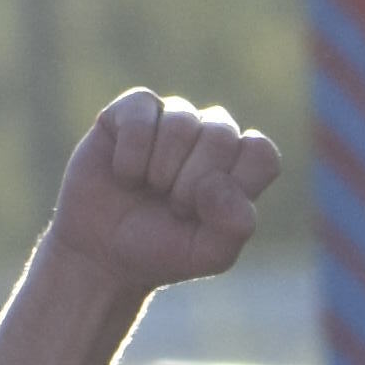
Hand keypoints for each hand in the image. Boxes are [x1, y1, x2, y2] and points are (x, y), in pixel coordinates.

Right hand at [43, 90, 281, 296]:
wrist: (102, 251)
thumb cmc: (162, 250)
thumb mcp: (207, 254)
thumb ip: (233, 227)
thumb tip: (220, 184)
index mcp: (240, 168)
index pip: (261, 154)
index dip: (234, 183)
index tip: (205, 211)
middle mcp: (212, 136)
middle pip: (223, 135)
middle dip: (191, 181)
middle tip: (173, 206)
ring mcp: (174, 118)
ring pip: (182, 122)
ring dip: (160, 169)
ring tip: (149, 189)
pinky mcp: (133, 109)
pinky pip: (140, 115)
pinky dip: (130, 155)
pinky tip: (124, 174)